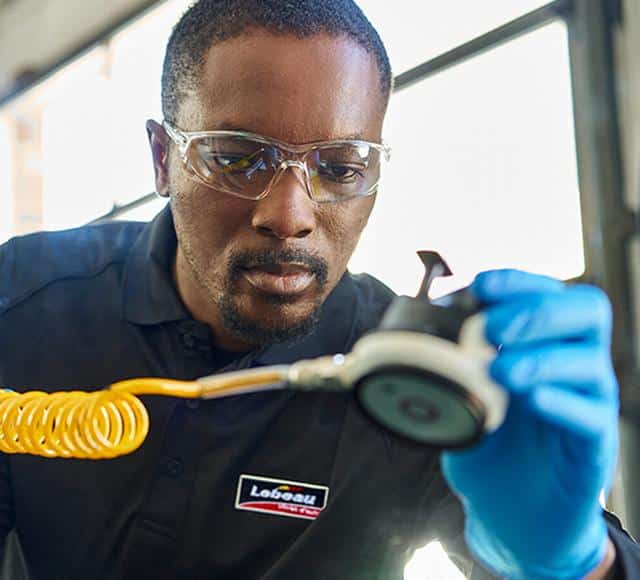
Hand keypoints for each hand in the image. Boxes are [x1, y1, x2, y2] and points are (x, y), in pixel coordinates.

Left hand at [441, 269, 618, 578]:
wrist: (511, 517)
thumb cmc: (489, 447)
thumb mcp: (464, 396)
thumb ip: (451, 363)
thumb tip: (417, 324)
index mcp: (545, 345)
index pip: (550, 294)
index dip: (520, 282)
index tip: (482, 284)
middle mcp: (573, 367)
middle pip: (586, 313)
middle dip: (535, 310)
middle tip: (490, 327)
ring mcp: (588, 406)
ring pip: (590, 363)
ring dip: (542, 358)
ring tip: (499, 370)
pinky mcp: (594, 449)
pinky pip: (592, 417)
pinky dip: (561, 403)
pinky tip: (533, 401)